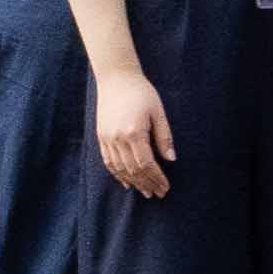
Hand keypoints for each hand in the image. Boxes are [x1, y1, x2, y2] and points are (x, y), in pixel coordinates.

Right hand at [91, 64, 173, 198]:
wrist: (116, 79)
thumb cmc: (142, 93)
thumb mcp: (159, 113)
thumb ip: (164, 137)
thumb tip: (171, 159)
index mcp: (134, 132)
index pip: (146, 164)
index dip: (156, 178)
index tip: (165, 187)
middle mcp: (117, 138)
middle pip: (133, 169)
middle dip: (147, 183)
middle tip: (158, 194)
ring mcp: (107, 138)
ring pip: (119, 168)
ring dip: (133, 182)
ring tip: (145, 192)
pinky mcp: (101, 136)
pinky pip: (108, 161)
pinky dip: (117, 173)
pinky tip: (126, 182)